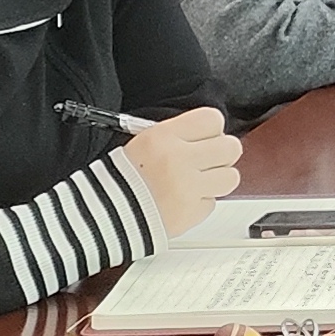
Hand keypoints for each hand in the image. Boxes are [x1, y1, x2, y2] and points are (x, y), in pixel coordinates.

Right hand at [119, 105, 242, 238]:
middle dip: (222, 154)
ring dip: (218, 180)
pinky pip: (212, 203)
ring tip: (198, 182)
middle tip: (207, 161)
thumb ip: (177, 136)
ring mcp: (188, 188)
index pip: (212, 120)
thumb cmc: (119, 180)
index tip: (206, 137)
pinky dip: (201, 203)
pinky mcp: (192, 213)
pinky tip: (183, 201)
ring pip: (230, 177)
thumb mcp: (143, 144)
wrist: (103, 216)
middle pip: (230, 147)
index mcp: (164, 137)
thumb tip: (207, 134)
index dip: (212, 130)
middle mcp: (179, 159)